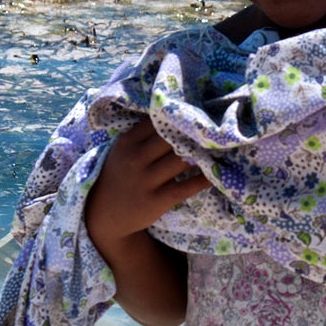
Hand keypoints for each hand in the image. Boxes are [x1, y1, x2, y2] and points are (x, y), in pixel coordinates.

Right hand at [85, 118, 209, 259]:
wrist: (104, 214)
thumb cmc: (119, 176)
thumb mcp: (123, 151)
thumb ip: (144, 135)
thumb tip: (177, 115)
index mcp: (128, 141)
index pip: (157, 119)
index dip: (179, 115)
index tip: (199, 111)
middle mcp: (135, 158)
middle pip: (172, 138)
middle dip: (194, 133)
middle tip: (216, 129)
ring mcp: (145, 180)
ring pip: (181, 160)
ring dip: (203, 154)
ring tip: (221, 148)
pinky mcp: (155, 200)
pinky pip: (186, 187)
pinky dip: (203, 179)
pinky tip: (217, 173)